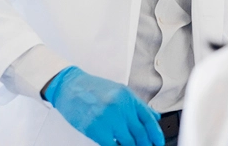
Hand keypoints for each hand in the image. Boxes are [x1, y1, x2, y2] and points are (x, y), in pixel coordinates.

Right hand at [43, 66, 163, 145]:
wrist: (69, 86)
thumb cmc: (92, 89)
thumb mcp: (118, 91)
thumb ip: (137, 105)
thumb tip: (154, 118)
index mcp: (128, 97)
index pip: (149, 120)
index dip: (156, 135)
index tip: (158, 143)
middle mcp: (120, 107)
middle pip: (140, 134)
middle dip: (145, 145)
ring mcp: (108, 118)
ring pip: (128, 142)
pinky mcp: (95, 129)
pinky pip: (112, 145)